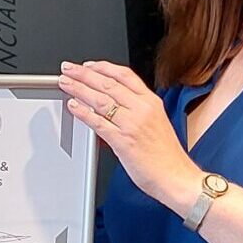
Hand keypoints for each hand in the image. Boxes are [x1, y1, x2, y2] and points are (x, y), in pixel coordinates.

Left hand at [58, 60, 200, 206]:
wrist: (177, 178)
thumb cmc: (167, 156)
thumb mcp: (156, 122)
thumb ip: (135, 110)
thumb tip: (111, 103)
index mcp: (151, 102)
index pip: (124, 75)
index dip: (102, 67)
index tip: (87, 65)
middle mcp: (142, 109)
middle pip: (108, 83)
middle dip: (83, 74)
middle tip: (68, 69)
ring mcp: (132, 124)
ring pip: (100, 99)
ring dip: (78, 89)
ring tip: (65, 83)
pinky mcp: (123, 141)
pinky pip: (98, 122)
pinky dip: (83, 112)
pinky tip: (73, 106)